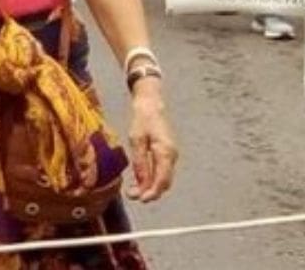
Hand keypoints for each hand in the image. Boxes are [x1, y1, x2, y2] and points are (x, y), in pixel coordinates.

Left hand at [125, 82, 176, 201]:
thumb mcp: (136, 140)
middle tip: (132, 196)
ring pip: (163, 178)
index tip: (140, 200)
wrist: (151, 105)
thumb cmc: (142, 120)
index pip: (162, 180)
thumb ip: (140, 162)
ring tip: (133, 191)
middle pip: (164, 182)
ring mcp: (171, 156)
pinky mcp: (166, 155)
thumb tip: (141, 183)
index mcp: (166, 152)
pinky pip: (161, 172)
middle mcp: (172, 156)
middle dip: (149, 192)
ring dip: (150, 187)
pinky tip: (139, 181)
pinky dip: (151, 179)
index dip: (152, 192)